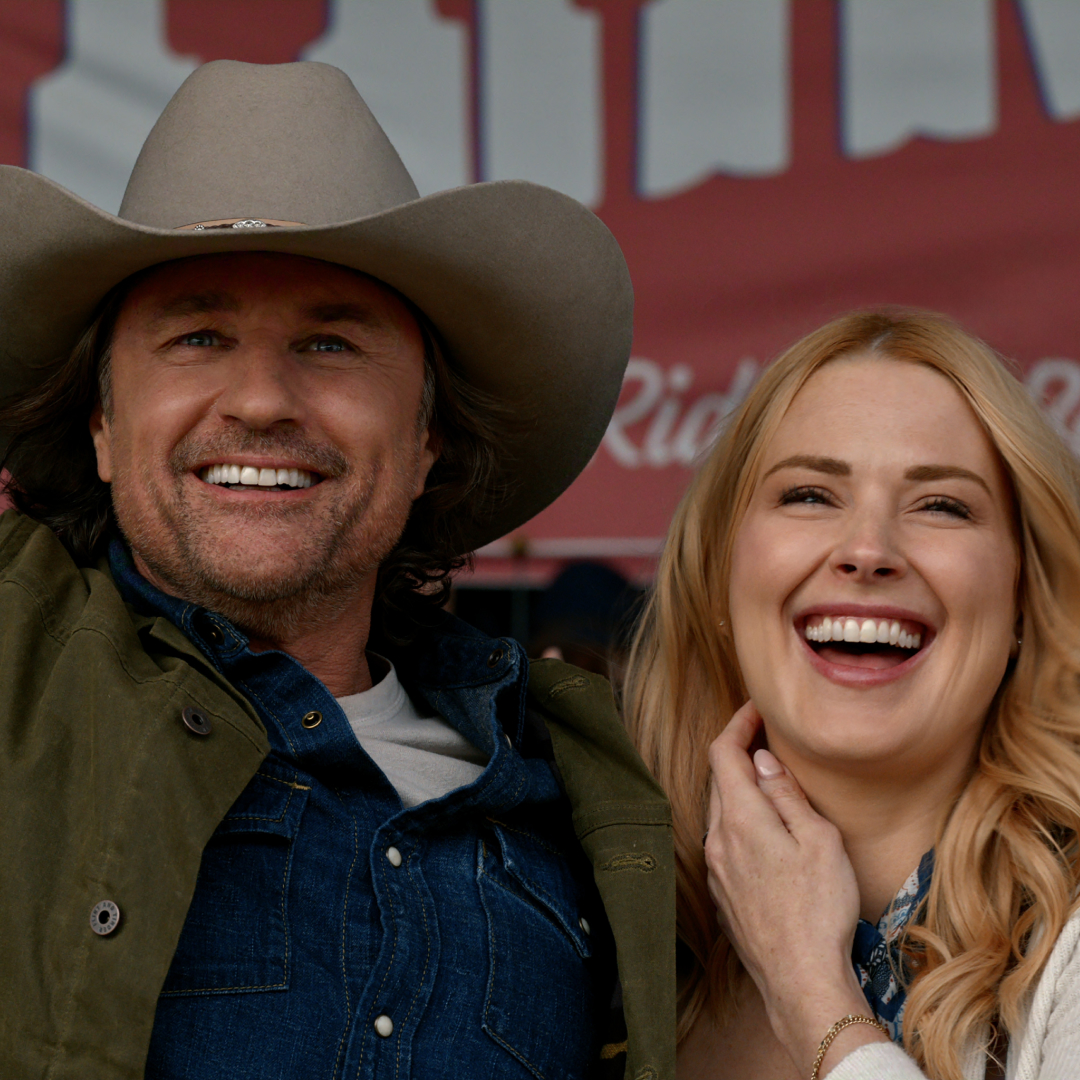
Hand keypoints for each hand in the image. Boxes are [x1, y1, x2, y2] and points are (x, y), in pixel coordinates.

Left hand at [703, 702, 884, 1074]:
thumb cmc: (819, 909)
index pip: (723, 752)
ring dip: (740, 791)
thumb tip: (762, 759)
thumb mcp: (818, 840)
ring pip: (721, 814)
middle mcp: (717, 841)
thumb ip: (786, 794)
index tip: (757, 709)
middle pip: (719, 780)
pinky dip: (741, 825)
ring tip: (771, 784)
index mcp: (739, 819)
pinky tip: (766, 835)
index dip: (737, 723)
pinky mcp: (723, 895)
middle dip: (739, 754)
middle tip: (768, 739)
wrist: (801, 981)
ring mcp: (716, 871)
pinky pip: (725, 844)